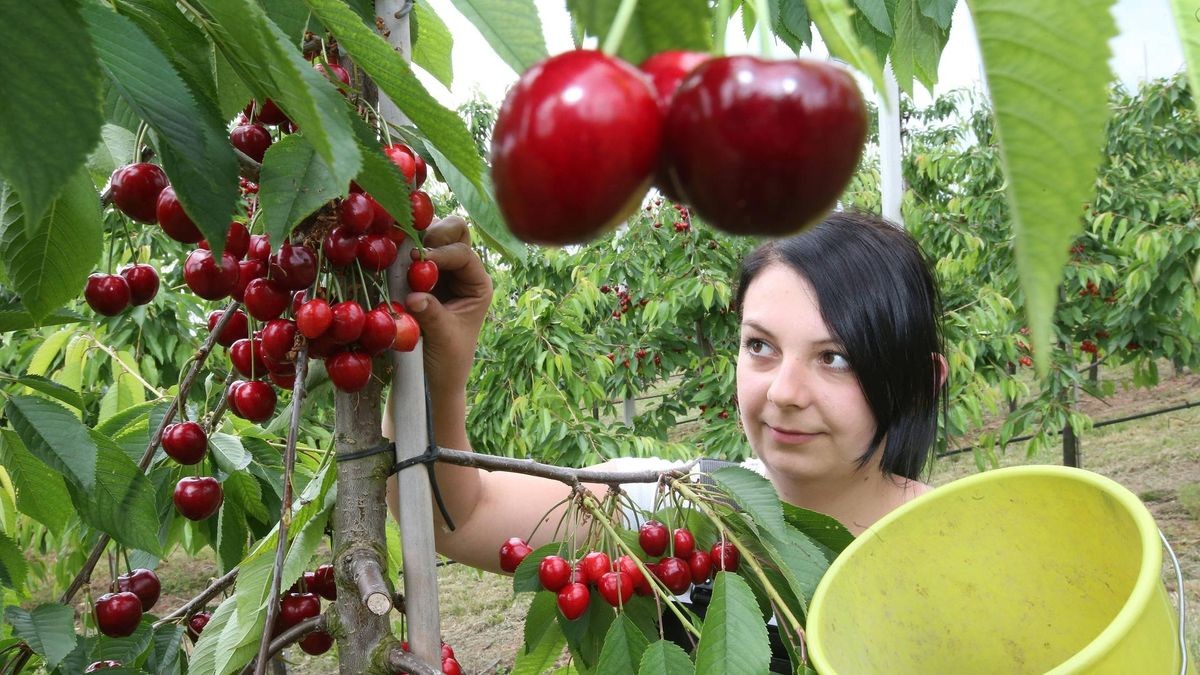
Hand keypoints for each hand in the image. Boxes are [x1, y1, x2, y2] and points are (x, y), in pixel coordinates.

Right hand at [405, 216, 493, 396]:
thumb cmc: (448, 359)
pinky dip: (402, 252)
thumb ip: (432, 314)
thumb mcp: (444, 337)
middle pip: (454, 232)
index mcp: (478, 283)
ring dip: (417, 241)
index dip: (442, 253)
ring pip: (432, 236)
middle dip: (434, 235)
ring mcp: (440, 271)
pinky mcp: (419, 276)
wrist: (435, 378)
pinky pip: (412, 252)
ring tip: (401, 255)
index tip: (418, 261)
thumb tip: (413, 296)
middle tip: (412, 251)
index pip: (463, 253)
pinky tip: (391, 259)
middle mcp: (462, 271)